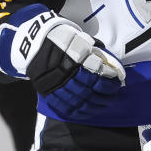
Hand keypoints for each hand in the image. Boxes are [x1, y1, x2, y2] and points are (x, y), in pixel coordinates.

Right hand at [0, 5, 125, 119]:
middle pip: (91, 88)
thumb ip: (93, 51)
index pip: (97, 72)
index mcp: (74, 57)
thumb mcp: (79, 38)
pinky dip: (80, 112)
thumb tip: (110, 64)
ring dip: (96, 104)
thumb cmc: (60, 38)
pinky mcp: (50, 93)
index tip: (117, 80)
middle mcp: (66, 72)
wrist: (33, 44)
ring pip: (80, 100)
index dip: (109, 79)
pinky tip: (90, 111)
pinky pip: (66, 107)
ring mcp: (57, 85)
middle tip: (113, 94)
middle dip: (105, 94)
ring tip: (105, 103)